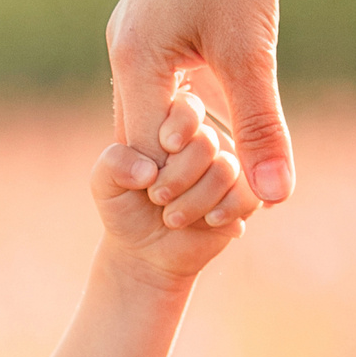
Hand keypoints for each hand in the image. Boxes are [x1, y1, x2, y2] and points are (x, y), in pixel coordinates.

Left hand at [91, 89, 244, 282]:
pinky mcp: (244, 191)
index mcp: (171, 125)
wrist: (146, 249)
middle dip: (178, 176)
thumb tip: (147, 170)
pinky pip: (250, 193)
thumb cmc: (125, 207)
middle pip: (205, 142)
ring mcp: (227, 164)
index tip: (165, 147)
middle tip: (156, 197)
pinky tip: (209, 220)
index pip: (186, 107)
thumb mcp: (105, 185)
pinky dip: (228, 209)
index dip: (179, 125)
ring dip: (196, 199)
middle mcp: (203, 139)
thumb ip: (114, 165)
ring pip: (227, 168)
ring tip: (171, 219)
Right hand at [107, 0, 293, 212]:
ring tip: (220, 172)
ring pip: (154, 106)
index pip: (144, 151)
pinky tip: (219, 118)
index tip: (216, 214)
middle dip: (177, 170)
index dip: (178, 186)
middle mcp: (125, 50)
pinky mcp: (160, 16)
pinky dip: (189, 105)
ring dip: (184, 139)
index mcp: (133, 62)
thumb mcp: (253, 52)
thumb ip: (261, 127)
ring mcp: (138, 31)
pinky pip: (165, 78)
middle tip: (217, 207)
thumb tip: (274, 198)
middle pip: (143, 134)